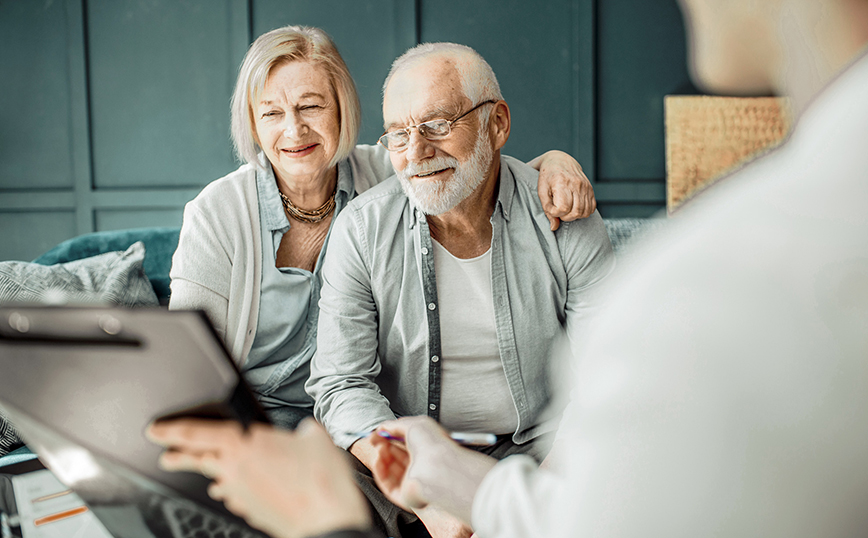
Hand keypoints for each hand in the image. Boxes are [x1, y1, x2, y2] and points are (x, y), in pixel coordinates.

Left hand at [146, 418, 370, 537]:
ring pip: (217, 477)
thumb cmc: (321, 481)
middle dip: (179, 457)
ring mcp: (241, 494)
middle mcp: (235, 470)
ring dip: (211, 473)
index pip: (198, 433)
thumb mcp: (317, 438)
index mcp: (245, 445)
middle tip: (167, 456)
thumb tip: (304, 434)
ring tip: (207, 471)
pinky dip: (233, 487)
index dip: (172, 430)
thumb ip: (303, 431)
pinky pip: (234, 494)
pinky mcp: (250, 510)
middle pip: (198, 460)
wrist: (328, 520)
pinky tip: (239, 487)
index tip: (156, 430)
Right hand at [369, 416, 496, 524]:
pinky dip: (380, 472)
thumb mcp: (414, 425)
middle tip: (377, 439)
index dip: (392, 436)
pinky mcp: (406, 496)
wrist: (435, 468)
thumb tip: (384, 428)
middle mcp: (423, 466)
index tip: (381, 432)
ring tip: (379, 448)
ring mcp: (414, 482)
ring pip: (391, 471)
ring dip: (382, 457)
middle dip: (386, 446)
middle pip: (398, 457)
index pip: (408, 443)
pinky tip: (378, 461)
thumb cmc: (432, 446)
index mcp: (429, 449)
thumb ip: (396, 425)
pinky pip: (387, 485)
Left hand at [529, 150, 596, 229]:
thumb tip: (554, 227)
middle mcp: (576, 183)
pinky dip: (583, 212)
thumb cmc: (547, 177)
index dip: (555, 213)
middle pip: (575, 212)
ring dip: (574, 216)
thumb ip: (547, 210)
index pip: (563, 208)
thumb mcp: (541, 192)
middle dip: (565, 217)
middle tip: (558, 211)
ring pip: (584, 212)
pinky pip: (591, 208)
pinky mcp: (590, 188)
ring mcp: (585, 186)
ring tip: (565, 210)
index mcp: (561, 182)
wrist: (559, 160)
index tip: (551, 208)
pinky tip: (574, 208)